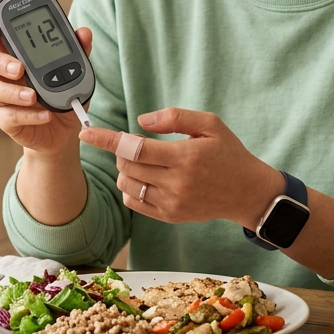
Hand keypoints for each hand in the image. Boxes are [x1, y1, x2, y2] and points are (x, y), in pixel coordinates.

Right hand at [0, 19, 91, 153]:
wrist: (64, 129)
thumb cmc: (61, 92)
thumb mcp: (74, 71)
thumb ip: (77, 50)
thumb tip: (84, 32)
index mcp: (14, 55)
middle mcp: (2, 75)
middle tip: (19, 68)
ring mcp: (2, 98)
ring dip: (13, 91)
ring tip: (33, 96)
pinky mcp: (7, 120)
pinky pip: (10, 116)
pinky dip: (29, 115)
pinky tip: (45, 115)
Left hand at [79, 108, 283, 227]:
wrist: (246, 192)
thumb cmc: (228, 153)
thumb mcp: (210, 124)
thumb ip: (175, 117)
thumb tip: (141, 120)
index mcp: (185, 157)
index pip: (135, 148)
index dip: (108, 139)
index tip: (87, 132)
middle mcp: (177, 183)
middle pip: (127, 165)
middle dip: (122, 150)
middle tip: (136, 143)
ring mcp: (172, 203)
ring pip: (127, 184)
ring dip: (125, 169)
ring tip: (144, 161)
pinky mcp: (170, 216)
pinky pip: (134, 202)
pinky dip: (131, 187)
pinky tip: (146, 178)